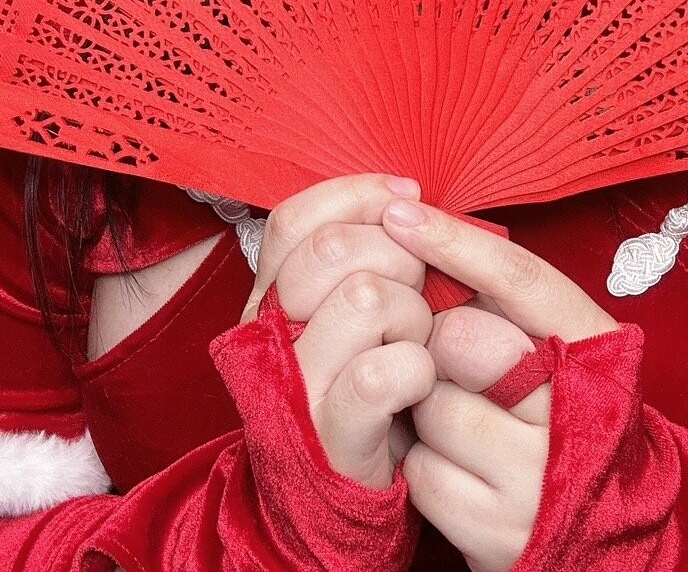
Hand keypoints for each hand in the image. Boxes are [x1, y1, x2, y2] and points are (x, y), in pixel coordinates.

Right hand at [242, 174, 435, 490]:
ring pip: (365, 298)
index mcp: (267, 294)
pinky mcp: (329, 434)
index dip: (357, 195)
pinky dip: (417, 368)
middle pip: (334, 248)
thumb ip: (359, 249)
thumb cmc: (362, 382)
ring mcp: (294, 384)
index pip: (294, 217)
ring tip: (415, 342)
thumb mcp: (346, 307)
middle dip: (398, 257)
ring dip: (412, 315)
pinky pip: (383, 372)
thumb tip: (403, 196)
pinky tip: (419, 381)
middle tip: (417, 290)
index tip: (407, 198)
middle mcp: (267, 333)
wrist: (339, 492)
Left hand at [381, 200, 617, 570]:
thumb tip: (419, 231)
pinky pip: (420, 468)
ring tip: (460, 413)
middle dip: (439, 340)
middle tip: (455, 359)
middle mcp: (575, 415)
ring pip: (431, 404)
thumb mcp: (556, 345)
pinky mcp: (499, 535)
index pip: (521, 279)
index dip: (455, 241)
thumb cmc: (561, 411)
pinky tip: (453, 461)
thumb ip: (502, 297)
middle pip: (461, 339)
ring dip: (426, 403)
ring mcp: (538, 481)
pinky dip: (422, 460)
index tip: (400, 213)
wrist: (609, 529)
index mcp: (596, 349)